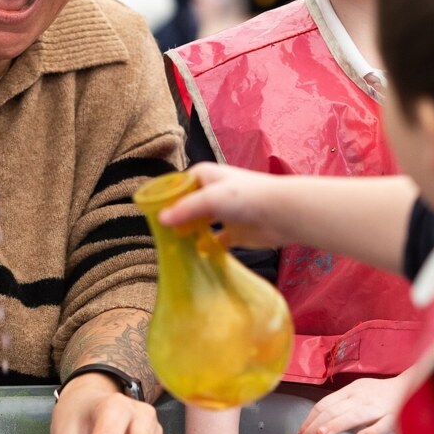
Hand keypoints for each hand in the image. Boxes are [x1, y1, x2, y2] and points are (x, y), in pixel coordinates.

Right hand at [155, 163, 291, 247]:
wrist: (282, 213)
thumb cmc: (247, 196)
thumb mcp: (210, 198)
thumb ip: (185, 209)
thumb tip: (161, 219)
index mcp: (204, 176)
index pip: (177, 186)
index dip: (165, 199)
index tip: (151, 216)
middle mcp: (212, 193)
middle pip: (186, 207)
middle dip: (175, 220)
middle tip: (160, 236)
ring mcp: (223, 214)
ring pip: (199, 225)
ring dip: (189, 235)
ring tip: (174, 248)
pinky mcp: (234, 234)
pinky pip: (214, 243)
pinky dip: (206, 249)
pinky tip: (196, 256)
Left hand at [295, 374, 408, 433]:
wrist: (410, 386)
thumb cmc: (378, 393)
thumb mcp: (356, 392)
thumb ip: (340, 405)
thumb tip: (318, 422)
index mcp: (350, 391)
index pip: (324, 404)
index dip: (309, 419)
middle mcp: (361, 397)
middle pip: (334, 410)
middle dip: (315, 426)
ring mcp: (377, 406)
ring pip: (354, 415)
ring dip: (336, 425)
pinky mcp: (395, 416)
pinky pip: (383, 424)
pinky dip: (372, 431)